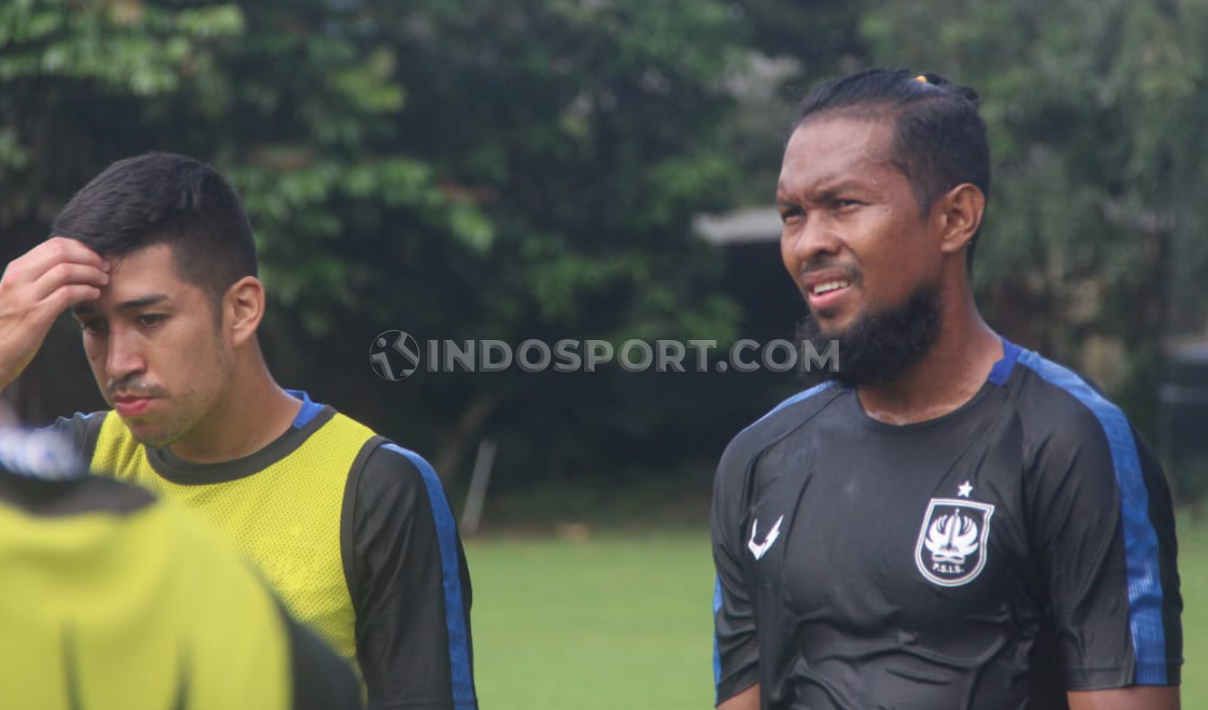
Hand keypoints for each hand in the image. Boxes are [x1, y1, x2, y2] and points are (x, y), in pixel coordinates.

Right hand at [0, 237, 108, 390]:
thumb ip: (36, 279)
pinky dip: (86, 291)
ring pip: (66, 270)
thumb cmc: (7, 327)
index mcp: (16, 270)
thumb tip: (67, 268)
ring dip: (92, 273)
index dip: (82, 248)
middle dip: (90, 257)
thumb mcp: (17, 294)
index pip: (54, 245)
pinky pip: (67, 294)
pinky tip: (94, 295)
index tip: (96, 258)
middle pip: (62, 252)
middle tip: (105, 268)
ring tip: (103, 281)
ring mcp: (25, 297)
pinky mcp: (35, 316)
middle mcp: (18, 278)